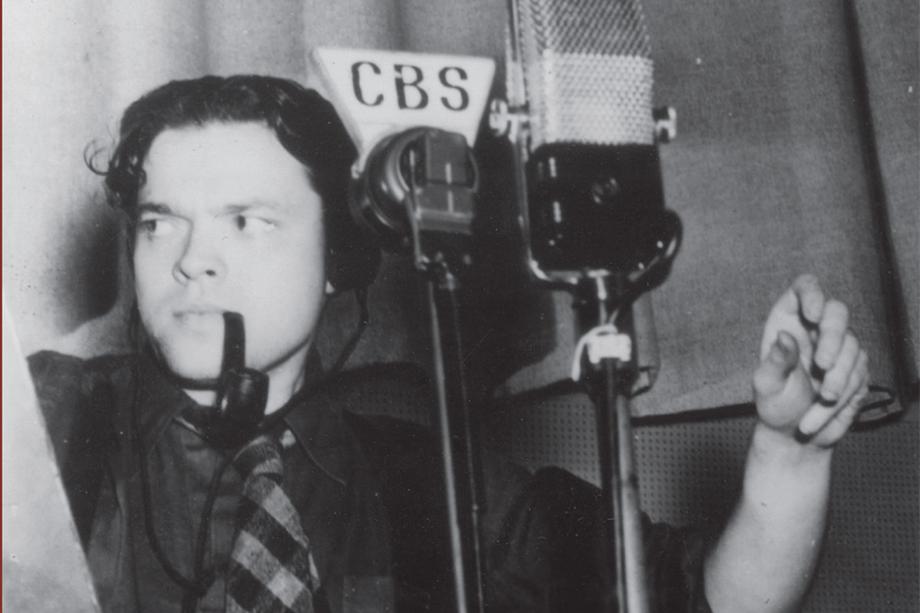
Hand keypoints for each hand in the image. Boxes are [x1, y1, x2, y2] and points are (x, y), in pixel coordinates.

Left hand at [753, 274, 868, 447]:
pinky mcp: (856, 368)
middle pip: (837, 312)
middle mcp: (815, 329)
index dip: (812, 293)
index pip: (805, 288)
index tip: (813, 314)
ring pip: (853, 346)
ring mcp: (839, 347)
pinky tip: (825, 406)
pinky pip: (860, 372)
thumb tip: (784, 336)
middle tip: (822, 366)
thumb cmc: (774, 404)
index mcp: (788, 322)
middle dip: (834, 339)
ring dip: (839, 376)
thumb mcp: (767, 385)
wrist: (795, 434)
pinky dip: (845, 392)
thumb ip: (776, 361)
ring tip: (822, 400)